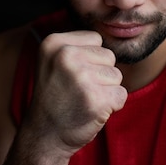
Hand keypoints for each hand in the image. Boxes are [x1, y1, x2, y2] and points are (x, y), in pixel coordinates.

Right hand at [25, 31, 127, 157]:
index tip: (70, 75)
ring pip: (116, 75)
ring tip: (83, 100)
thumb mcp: (53, 61)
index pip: (95, 39)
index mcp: (53, 42)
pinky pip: (121, 94)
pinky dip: (112, 106)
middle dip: (99, 75)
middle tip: (77, 91)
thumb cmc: (55, 97)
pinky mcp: (95, 99)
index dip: (89, 59)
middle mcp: (66, 56)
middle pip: (108, 56)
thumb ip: (76, 46)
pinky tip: (91, 111)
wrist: (44, 136)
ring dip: (105, 91)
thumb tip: (111, 28)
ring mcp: (81, 77)